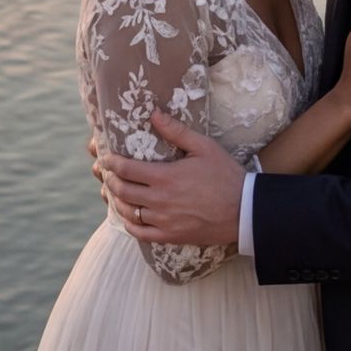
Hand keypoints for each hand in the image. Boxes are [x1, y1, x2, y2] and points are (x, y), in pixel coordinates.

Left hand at [95, 112, 243, 250]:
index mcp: (166, 177)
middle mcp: (160, 201)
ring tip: (115, 191)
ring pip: (128, 212)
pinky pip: (140, 233)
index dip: (111, 163)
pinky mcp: (170, 236)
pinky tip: (128, 216)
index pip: (126, 169)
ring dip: (117, 201)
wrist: (244, 211)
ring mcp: (164, 221)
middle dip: (110, 180)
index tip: (106, 158)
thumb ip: (177, 131)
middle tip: (107, 173)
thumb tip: (154, 113)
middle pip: (122, 191)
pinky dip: (129, 224)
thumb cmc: (226, 175)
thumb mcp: (204, 147)